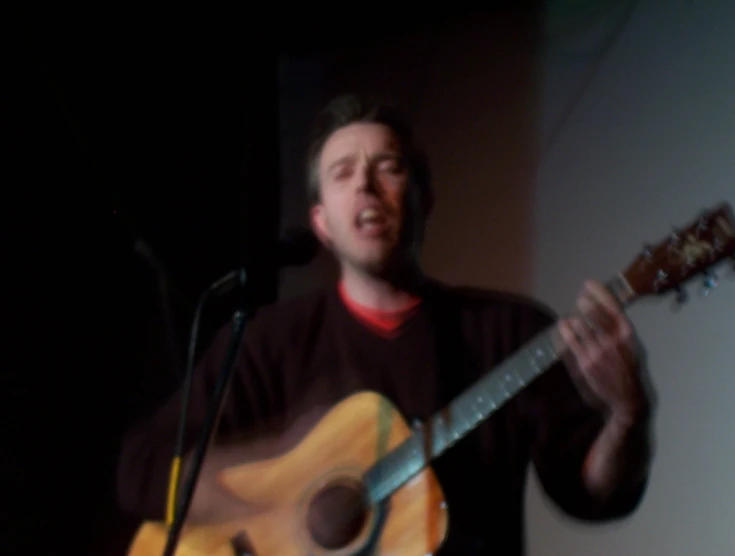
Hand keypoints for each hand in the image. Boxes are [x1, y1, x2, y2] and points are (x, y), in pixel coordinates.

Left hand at [558, 280, 648, 424]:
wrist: (626, 398)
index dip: (600, 293)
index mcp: (626, 335)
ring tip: (570, 317)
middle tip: (580, 298)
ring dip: (574, 318)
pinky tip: (561, 326)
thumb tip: (598, 305)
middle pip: (596, 314)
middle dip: (586, 303)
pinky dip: (565, 331)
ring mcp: (599, 352)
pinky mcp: (586, 363)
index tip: (589, 283)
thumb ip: (616, 328)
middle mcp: (613, 341)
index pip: (613, 308)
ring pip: (582, 327)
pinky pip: (571, 342)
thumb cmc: (626, 368)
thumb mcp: (628, 346)